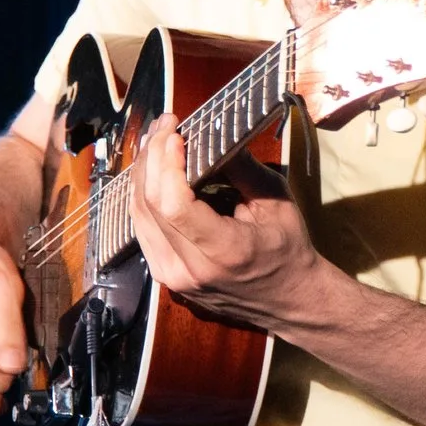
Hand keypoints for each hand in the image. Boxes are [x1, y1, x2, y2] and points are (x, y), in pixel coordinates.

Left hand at [129, 114, 335, 333]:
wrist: (288, 300)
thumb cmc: (287, 248)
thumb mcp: (276, 201)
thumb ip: (240, 167)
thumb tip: (209, 131)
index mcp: (223, 251)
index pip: (174, 206)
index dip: (166, 165)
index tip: (174, 133)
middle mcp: (190, 269)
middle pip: (150, 205)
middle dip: (152, 157)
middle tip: (165, 124)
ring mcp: (172, 277)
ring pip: (138, 215)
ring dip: (143, 172)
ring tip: (156, 140)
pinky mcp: (164, 276)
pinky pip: (142, 228)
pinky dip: (144, 194)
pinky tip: (153, 171)